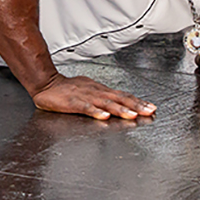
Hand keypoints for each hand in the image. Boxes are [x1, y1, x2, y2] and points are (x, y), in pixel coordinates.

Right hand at [31, 74, 155, 120]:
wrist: (47, 84)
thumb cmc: (69, 89)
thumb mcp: (91, 91)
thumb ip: (105, 98)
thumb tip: (122, 103)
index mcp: (101, 90)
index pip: (124, 95)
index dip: (138, 101)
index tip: (152, 107)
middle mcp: (96, 92)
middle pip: (119, 98)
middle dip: (136, 105)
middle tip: (149, 111)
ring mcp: (85, 97)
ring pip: (106, 103)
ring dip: (120, 109)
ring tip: (132, 115)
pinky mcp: (73, 103)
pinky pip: (86, 108)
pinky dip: (95, 112)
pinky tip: (104, 116)